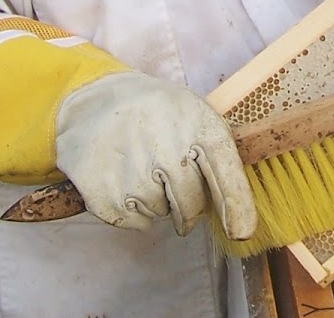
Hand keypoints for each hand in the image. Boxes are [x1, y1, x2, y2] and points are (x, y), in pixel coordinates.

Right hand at [54, 71, 257, 239]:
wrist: (92, 101)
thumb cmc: (155, 114)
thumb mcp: (192, 115)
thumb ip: (217, 156)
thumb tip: (238, 216)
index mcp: (195, 122)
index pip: (225, 171)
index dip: (237, 205)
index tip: (241, 232)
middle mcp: (165, 145)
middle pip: (192, 205)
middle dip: (190, 210)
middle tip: (174, 188)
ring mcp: (130, 169)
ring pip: (161, 213)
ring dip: (157, 201)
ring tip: (140, 166)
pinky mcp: (101, 191)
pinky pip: (134, 222)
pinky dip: (133, 209)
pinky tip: (123, 178)